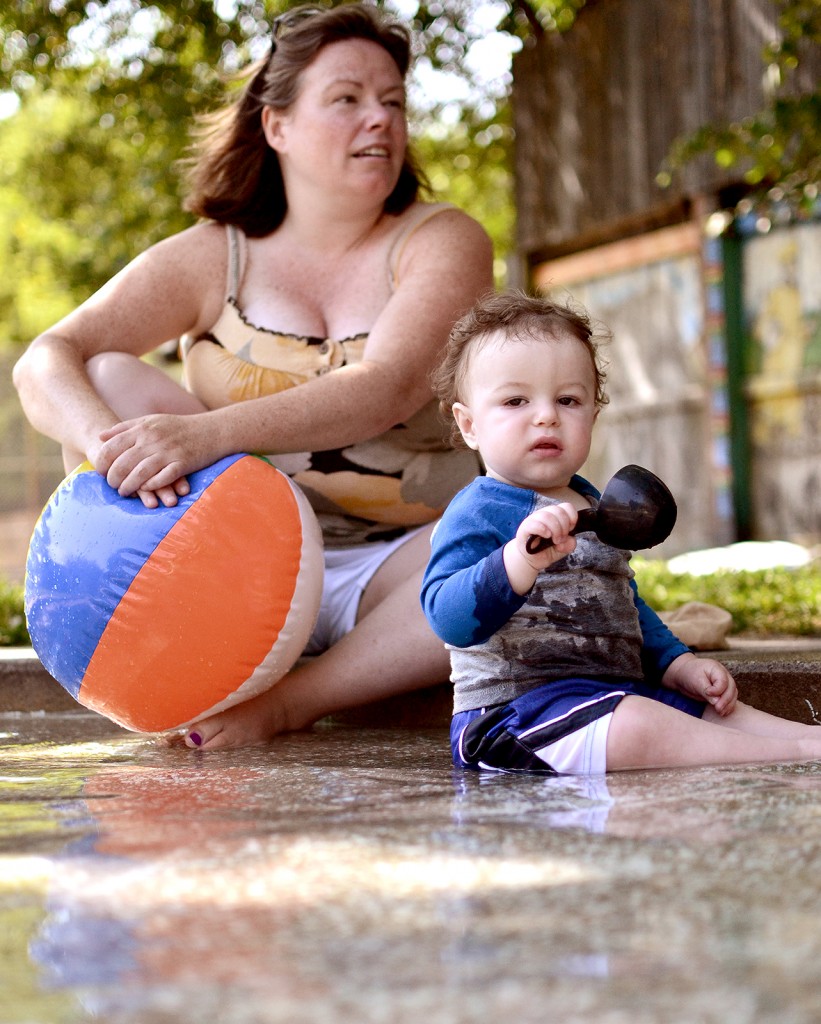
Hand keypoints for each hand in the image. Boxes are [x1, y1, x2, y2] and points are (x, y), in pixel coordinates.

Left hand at [95, 412, 218, 507]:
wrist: (213, 430)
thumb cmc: (179, 427)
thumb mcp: (150, 421)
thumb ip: (125, 428)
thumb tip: (100, 436)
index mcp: (142, 428)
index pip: (112, 448)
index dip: (102, 463)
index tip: (101, 471)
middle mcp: (153, 439)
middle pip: (123, 464)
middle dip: (113, 479)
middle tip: (112, 485)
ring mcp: (168, 452)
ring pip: (140, 474)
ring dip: (129, 486)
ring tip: (124, 492)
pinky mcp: (183, 464)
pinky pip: (162, 479)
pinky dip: (151, 486)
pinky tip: (146, 490)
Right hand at [503, 502, 577, 594]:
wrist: (531, 559)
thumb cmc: (547, 550)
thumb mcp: (564, 548)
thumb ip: (570, 543)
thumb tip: (567, 540)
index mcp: (555, 516)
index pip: (566, 507)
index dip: (572, 517)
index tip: (571, 529)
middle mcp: (544, 514)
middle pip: (558, 510)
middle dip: (564, 526)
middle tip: (561, 539)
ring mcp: (533, 520)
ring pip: (547, 515)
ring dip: (555, 530)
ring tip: (555, 541)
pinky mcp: (525, 528)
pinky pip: (534, 524)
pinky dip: (543, 529)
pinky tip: (546, 536)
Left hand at [662, 652, 737, 715]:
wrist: (683, 675)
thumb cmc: (689, 674)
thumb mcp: (695, 681)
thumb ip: (705, 690)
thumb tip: (717, 701)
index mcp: (717, 668)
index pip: (723, 681)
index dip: (718, 690)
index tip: (707, 693)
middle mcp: (724, 675)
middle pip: (731, 688)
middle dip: (726, 700)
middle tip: (718, 709)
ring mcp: (725, 684)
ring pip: (733, 695)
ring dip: (728, 705)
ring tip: (721, 713)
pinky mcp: (723, 692)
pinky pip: (730, 700)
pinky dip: (727, 707)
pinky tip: (723, 713)